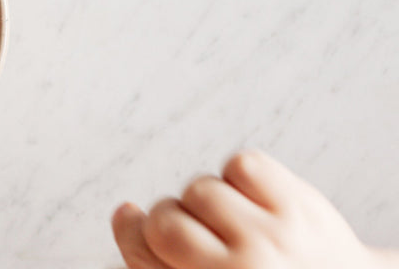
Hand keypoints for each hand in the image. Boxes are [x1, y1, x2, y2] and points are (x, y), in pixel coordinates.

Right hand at [112, 150, 392, 268]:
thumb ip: (159, 263)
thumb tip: (124, 211)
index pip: (143, 253)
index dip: (131, 235)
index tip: (135, 224)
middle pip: (164, 223)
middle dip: (169, 221)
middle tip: (199, 239)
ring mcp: (272, 241)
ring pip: (200, 189)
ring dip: (209, 201)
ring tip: (237, 225)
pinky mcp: (299, 207)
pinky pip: (241, 165)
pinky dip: (242, 178)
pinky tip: (258, 204)